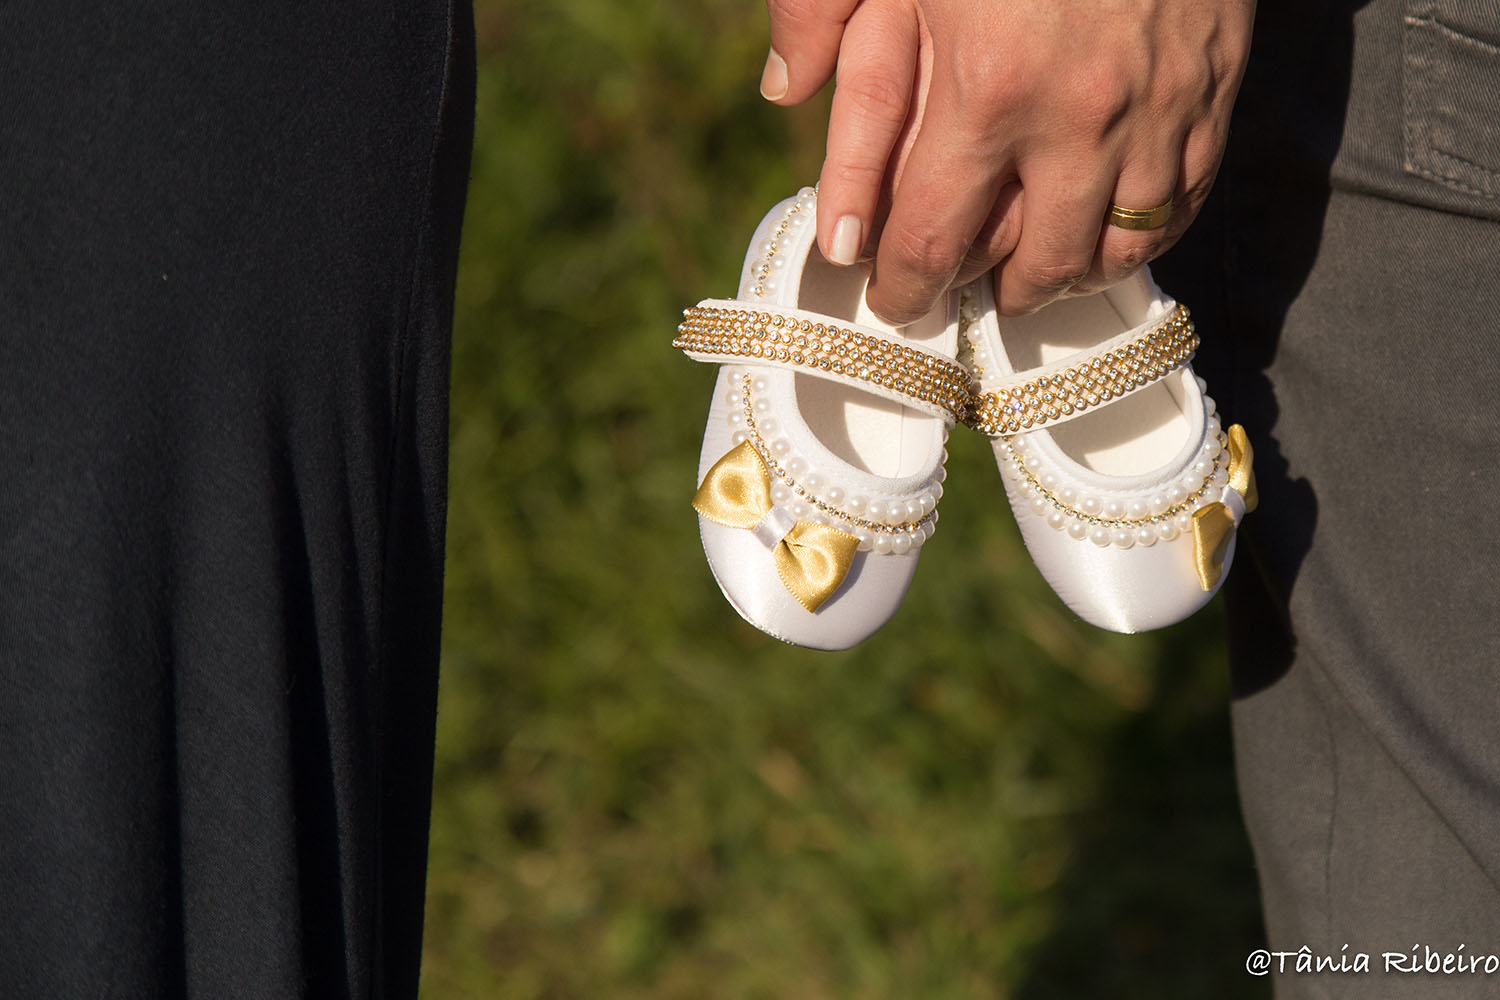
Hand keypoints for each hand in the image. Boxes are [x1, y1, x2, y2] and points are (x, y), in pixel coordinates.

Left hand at [762, 0, 1255, 319]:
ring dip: (1069, 277)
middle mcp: (1077, 118)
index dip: (904, 291)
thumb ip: (825, 14)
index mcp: (986, 89)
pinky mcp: (1215, 86)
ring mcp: (1156, 109)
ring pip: (1118, 249)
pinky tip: (1109, 231)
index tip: (893, 303)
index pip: (931, 243)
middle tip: (963, 293)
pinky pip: (1184, 200)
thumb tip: (779, 91)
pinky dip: (1143, 233)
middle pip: (1034, 267)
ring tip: (1034, 274)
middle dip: (991, 296)